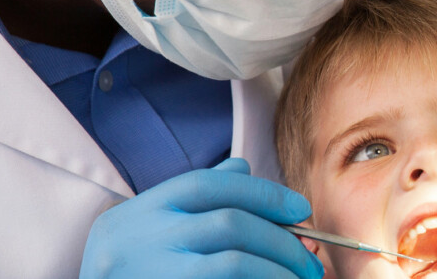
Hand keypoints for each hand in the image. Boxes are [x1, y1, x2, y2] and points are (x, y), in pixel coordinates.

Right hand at [80, 158, 324, 278]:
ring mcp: (153, 274)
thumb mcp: (147, 227)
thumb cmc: (126, 270)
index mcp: (142, 211)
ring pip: (234, 264)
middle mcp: (143, 238)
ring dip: (278, 272)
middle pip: (229, 224)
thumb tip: (242, 168)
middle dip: (281, 240)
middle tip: (310, 261)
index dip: (262, 193)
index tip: (300, 210)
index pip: (209, 186)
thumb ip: (192, 198)